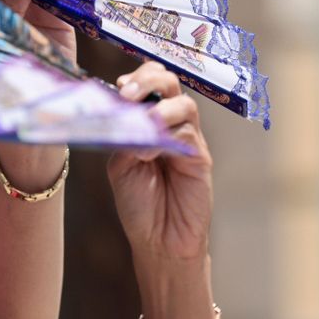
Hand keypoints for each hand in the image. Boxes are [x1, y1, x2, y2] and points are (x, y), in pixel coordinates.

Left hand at [106, 63, 213, 263]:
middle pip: (169, 83)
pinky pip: (188, 132)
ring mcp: (187, 139)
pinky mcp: (200, 156)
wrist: (159, 239)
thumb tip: (127, 111)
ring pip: (183, 104)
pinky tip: (147, 153)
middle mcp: (170, 125)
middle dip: (149, 79)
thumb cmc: (139, 205)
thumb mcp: (121, 165)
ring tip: (142, 124)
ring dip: (159, 108)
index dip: (136, 79)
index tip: (118, 88)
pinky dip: (166, 135)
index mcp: (148, 123)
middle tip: (128, 93)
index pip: (148, 84)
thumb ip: (125, 136)